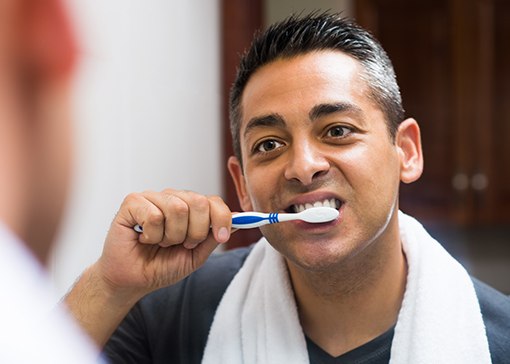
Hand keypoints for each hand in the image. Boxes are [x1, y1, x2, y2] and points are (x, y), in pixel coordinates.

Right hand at [96, 189, 232, 301]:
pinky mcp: (133, 202)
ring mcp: (152, 198)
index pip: (213, 201)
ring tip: (160, 242)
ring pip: (177, 208)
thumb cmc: (161, 266)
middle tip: (180, 244)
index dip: (221, 218)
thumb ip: (214, 236)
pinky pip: (154, 215)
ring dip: (171, 236)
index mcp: (189, 207)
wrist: (133, 280)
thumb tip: (237, 219)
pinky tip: (144, 238)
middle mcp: (173, 198)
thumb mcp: (196, 255)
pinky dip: (152, 234)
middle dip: (195, 232)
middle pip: (198, 202)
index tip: (221, 237)